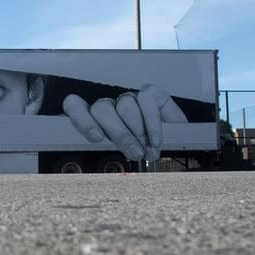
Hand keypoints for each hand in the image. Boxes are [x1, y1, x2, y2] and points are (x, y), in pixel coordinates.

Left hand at [62, 83, 186, 161]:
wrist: (179, 145)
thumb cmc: (145, 152)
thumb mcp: (125, 155)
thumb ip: (113, 152)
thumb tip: (110, 161)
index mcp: (96, 121)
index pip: (75, 106)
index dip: (82, 118)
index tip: (96, 137)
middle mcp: (111, 107)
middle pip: (102, 109)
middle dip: (118, 133)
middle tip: (134, 152)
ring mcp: (130, 98)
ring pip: (124, 105)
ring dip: (137, 130)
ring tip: (147, 148)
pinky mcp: (150, 93)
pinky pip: (146, 99)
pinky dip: (151, 122)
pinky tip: (155, 139)